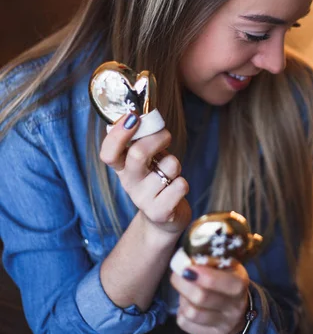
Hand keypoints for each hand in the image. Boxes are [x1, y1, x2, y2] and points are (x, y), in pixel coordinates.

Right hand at [99, 113, 191, 234]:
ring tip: (170, 173)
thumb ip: (143, 139)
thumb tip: (145, 115)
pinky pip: (180, 185)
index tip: (133, 117)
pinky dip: (182, 183)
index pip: (108, 152)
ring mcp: (142, 199)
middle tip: (166, 137)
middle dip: (158, 138)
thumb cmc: (156, 178)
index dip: (118, 134)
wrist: (163, 218)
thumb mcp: (147, 158)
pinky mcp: (159, 212)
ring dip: (175, 164)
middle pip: (138, 154)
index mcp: (121, 167)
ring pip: (168, 166)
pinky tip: (174, 190)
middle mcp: (128, 183)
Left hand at [170, 263, 249, 333]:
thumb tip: (186, 258)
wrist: (238, 308)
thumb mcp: (225, 265)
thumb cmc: (226, 279)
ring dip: (182, 298)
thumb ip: (209, 260)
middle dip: (182, 283)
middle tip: (177, 274)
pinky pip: (184, 323)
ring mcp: (224, 325)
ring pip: (190, 312)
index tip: (185, 267)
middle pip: (200, 297)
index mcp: (239, 283)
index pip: (214, 281)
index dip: (196, 274)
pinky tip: (188, 303)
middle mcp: (235, 307)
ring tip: (185, 290)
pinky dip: (181, 310)